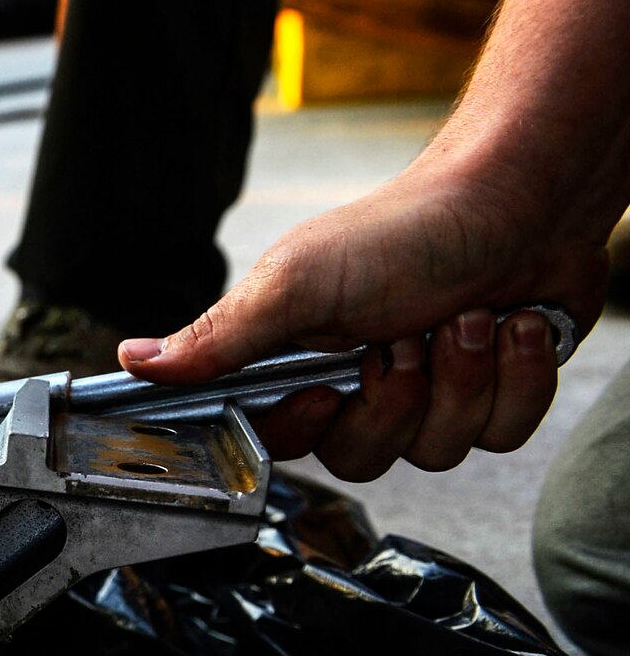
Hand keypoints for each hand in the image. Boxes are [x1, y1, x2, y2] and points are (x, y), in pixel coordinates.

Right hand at [117, 168, 604, 479]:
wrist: (524, 199)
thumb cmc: (406, 228)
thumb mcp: (295, 285)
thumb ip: (217, 336)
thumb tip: (132, 361)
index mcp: (299, 360)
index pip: (275, 438)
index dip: (304, 425)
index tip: (324, 389)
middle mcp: (358, 383)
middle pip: (360, 456)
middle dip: (397, 398)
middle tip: (405, 336)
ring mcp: (429, 392)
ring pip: (437, 450)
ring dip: (464, 377)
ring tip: (468, 316)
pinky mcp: (493, 393)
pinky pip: (502, 431)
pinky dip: (517, 375)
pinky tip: (514, 323)